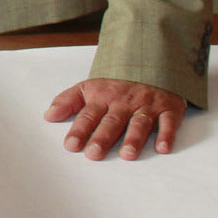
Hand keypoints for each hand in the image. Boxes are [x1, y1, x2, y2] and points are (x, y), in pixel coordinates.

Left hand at [44, 78, 185, 159]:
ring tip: (126, 154)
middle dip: (103, 137)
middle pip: (112, 121)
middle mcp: (124, 102)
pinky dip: (167, 134)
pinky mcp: (168, 108)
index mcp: (103, 97)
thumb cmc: (116, 83)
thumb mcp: (89, 87)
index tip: (71, 145)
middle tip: (94, 153)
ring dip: (134, 138)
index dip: (79, 130)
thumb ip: (68, 101)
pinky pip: (169, 121)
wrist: (149, 63)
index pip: (89, 115)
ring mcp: (147, 105)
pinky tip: (163, 148)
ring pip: (140, 123)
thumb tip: (48, 115)